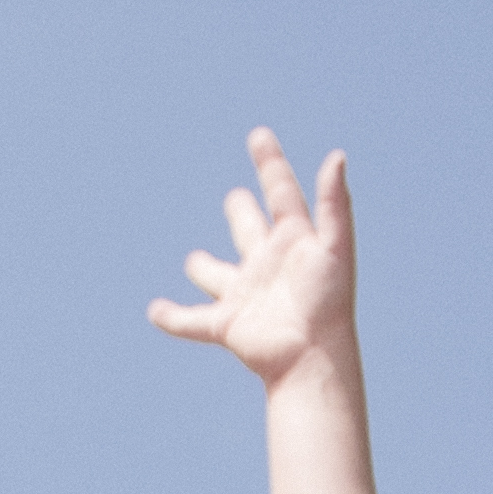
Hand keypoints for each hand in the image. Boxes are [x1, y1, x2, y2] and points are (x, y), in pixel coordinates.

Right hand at [151, 129, 357, 393]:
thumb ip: (334, 202)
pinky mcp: (227, 325)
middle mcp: (267, 264)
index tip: (258, 136)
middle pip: (249, 230)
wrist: (313, 358)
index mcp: (293, 240)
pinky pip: (191, 322)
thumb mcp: (335, 247)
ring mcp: (245, 294)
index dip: (270, 163)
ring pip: (217, 276)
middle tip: (234, 196)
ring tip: (193, 260)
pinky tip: (155, 312)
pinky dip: (172, 318)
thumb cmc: (329, 303)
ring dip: (203, 268)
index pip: (281, 191)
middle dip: (241, 213)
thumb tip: (338, 156)